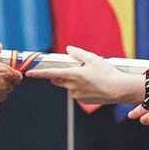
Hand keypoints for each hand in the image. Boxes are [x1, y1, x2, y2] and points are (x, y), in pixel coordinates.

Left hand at [26, 46, 144, 104]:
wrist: (119, 90)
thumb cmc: (107, 73)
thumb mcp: (93, 58)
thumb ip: (78, 53)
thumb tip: (68, 49)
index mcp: (73, 75)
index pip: (51, 74)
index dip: (39, 74)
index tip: (29, 74)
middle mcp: (72, 86)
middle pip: (59, 80)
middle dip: (61, 74)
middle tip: (74, 68)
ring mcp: (77, 95)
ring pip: (69, 86)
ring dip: (74, 81)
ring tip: (91, 77)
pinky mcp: (83, 100)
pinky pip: (77, 92)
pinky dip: (82, 88)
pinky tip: (94, 84)